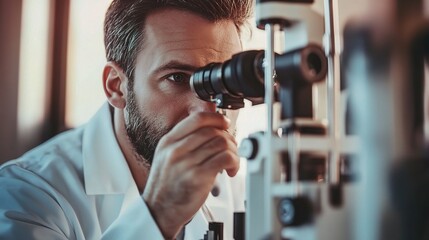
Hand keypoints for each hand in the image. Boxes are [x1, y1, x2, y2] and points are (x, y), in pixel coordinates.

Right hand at [142, 112, 238, 238]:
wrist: (159, 211)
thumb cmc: (167, 186)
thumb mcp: (166, 157)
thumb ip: (184, 141)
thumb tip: (212, 129)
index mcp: (168, 142)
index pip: (196, 118)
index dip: (216, 118)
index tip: (224, 123)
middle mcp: (175, 150)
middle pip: (212, 131)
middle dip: (228, 138)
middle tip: (231, 148)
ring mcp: (186, 163)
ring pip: (221, 143)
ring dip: (233, 151)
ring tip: (231, 162)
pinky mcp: (197, 177)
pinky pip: (225, 159)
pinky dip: (234, 162)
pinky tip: (230, 171)